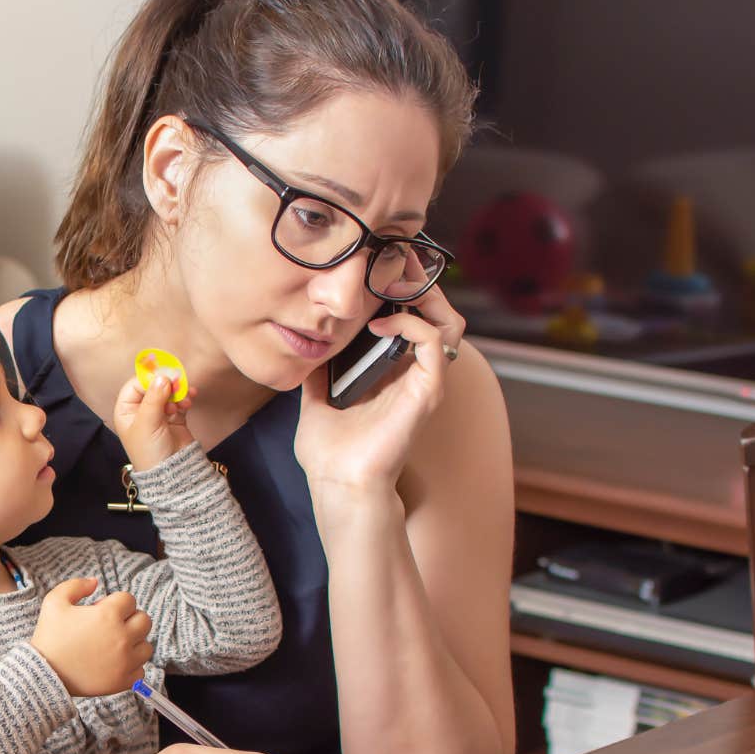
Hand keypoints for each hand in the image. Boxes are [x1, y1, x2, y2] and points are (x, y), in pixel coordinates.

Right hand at [30, 577, 152, 695]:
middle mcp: (122, 637)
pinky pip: (141, 671)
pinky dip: (131, 667)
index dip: (115, 602)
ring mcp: (125, 661)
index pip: (129, 599)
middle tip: (110, 627)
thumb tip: (95, 582)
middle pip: (144, 620)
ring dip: (134, 644)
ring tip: (114, 647)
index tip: (101, 611)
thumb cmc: (49, 636)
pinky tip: (115, 664)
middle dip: (129, 620)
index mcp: (108, 615)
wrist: (43, 673)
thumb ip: (76, 585)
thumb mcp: (54, 601)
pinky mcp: (123, 681)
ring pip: (146, 646)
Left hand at [112, 370, 194, 470]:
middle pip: (153, 387)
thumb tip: (162, 377)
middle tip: (178, 382)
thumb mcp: (147, 424)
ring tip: (185, 397)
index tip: (164, 376)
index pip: (135, 386)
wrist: (171, 474)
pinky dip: (185, 398)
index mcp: (126, 411)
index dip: (149, 379)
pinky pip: (180, 401)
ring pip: (168, 393)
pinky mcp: (175, 418)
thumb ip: (153, 398)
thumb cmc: (150, 452)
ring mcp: (159, 414)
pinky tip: (190, 399)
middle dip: (166, 384)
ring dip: (178, 391)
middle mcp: (141, 410)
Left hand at [295, 285, 468, 494]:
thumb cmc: (331, 454)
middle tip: (390, 269)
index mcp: (391, 373)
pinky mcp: (426, 392)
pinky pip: (434, 343)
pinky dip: (411, 324)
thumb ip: (317, 374)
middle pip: (438, 313)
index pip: (412, 318)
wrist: (338, 484)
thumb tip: (306, 351)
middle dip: (417, 284)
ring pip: (449, 323)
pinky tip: (380, 325)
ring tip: (391, 288)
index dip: (401, 290)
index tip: (375, 270)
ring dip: (424, 297)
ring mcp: (423, 382)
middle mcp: (412, 374)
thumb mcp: (315, 400)